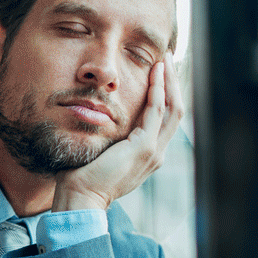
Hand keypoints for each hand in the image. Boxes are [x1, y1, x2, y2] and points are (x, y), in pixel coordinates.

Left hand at [53, 53, 182, 210]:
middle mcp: (156, 153)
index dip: (166, 93)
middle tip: (170, 58)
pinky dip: (158, 90)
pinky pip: (156, 112)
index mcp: (147, 155)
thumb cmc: (82, 178)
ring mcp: (153, 151)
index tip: (161, 72)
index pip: (165, 118)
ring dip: (169, 81)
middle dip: (174, 82)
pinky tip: (156, 73)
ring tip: (166, 59)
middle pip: (176, 110)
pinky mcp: (143, 148)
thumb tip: (96, 117)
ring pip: (172, 108)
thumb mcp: (101, 153)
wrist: (81, 199)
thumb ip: (107, 137)